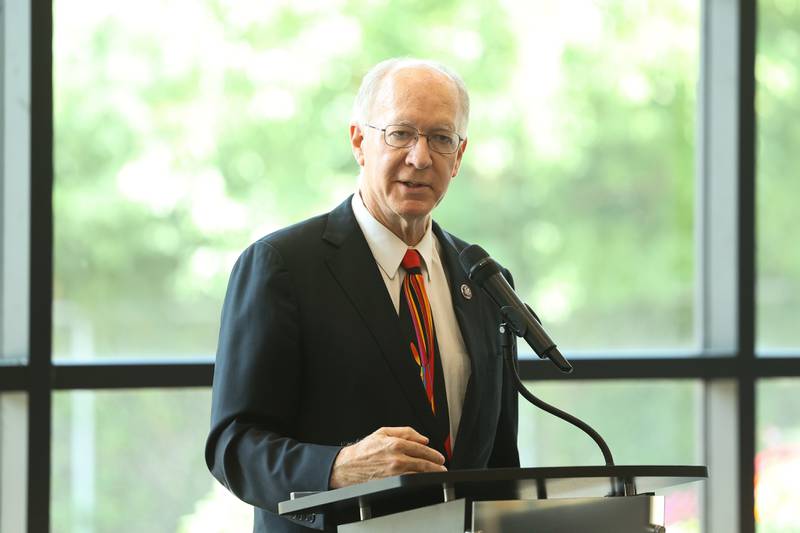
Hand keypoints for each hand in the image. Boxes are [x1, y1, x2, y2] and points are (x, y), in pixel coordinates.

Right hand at [328, 427, 446, 488]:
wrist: (348, 466)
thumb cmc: (364, 450)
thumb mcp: (383, 432)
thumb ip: (405, 432)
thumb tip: (423, 439)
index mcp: (395, 444)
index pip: (422, 449)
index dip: (434, 454)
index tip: (440, 457)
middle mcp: (396, 458)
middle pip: (423, 463)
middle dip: (436, 466)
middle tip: (442, 467)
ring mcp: (394, 472)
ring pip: (418, 474)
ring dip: (430, 475)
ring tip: (436, 474)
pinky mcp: (391, 482)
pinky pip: (409, 482)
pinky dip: (418, 481)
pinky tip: (422, 479)